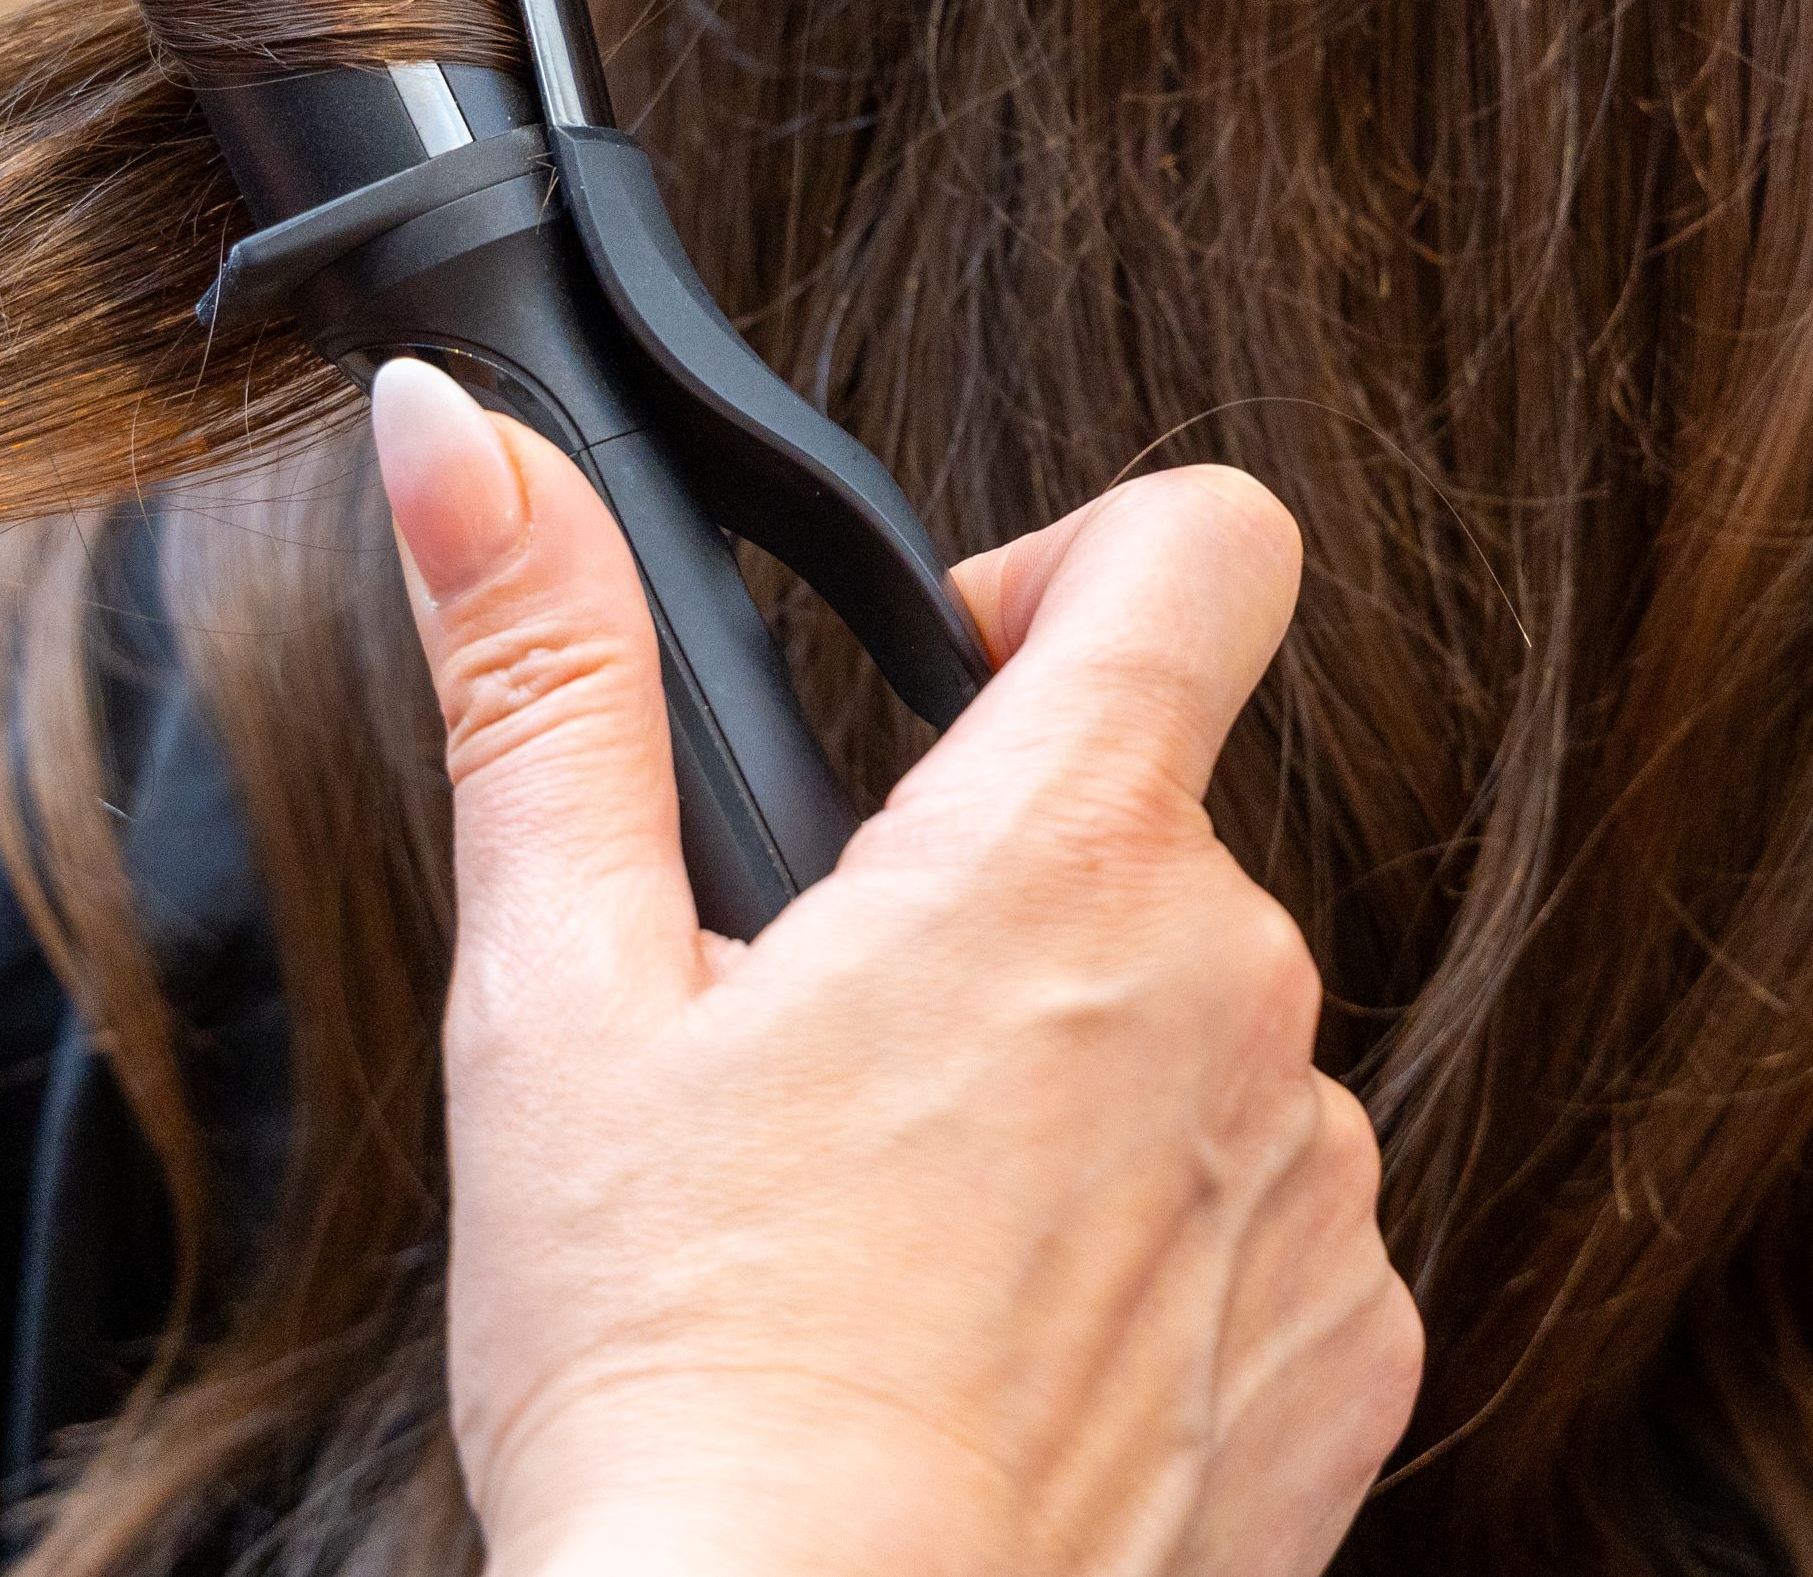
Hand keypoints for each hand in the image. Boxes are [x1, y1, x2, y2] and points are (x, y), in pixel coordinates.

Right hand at [371, 361, 1419, 1576]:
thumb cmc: (678, 1376)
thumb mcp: (558, 998)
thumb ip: (539, 677)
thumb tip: (459, 436)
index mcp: (1065, 858)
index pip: (1199, 546)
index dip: (1071, 564)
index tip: (949, 676)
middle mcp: (1243, 988)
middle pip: (1151, 828)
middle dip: (1001, 893)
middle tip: (829, 1050)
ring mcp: (1321, 1176)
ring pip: (1200, 1032)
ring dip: (1076, 1082)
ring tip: (902, 1235)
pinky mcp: (1353, 1346)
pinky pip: (1269, 1219)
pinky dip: (1152, 1253)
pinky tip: (1001, 1354)